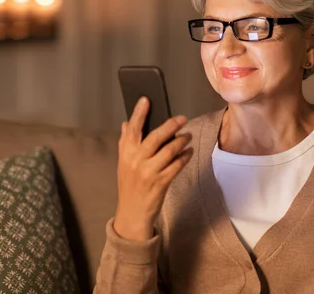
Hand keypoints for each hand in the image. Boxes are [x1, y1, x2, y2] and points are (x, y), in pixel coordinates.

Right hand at [113, 97, 193, 240]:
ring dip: (181, 141)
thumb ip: (125, 143)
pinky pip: (176, 165)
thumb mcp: (123, 163)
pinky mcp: (161, 182)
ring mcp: (149, 172)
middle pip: (155, 137)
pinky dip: (184, 157)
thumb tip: (125, 124)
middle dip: (170, 125)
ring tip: (188, 136)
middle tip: (182, 118)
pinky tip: (189, 151)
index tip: (146, 99)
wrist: (132, 214)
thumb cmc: (129, 185)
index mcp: (126, 153)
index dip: (139, 113)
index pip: (132, 129)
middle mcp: (136, 161)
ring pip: (169, 150)